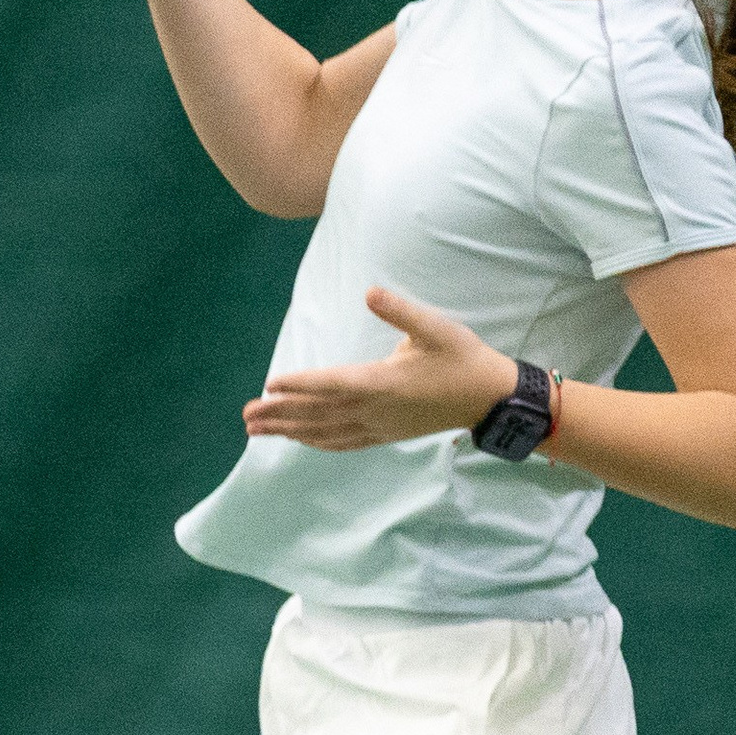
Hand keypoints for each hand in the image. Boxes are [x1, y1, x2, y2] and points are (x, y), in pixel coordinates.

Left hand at [244, 286, 516, 448]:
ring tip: (257, 430)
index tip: (270, 384)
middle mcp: (376, 410)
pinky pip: (343, 442)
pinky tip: (297, 440)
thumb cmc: (463, 359)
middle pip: (319, 413)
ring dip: (290, 431)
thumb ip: (401, 311)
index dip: (300, 384)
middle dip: (281, 414)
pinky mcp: (385, 434)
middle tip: (246, 414)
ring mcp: (379, 427)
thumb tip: (370, 292)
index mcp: (385, 383)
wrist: (488, 399)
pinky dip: (316, 442)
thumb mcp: (436, 328)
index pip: (332, 384)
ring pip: (325, 432)